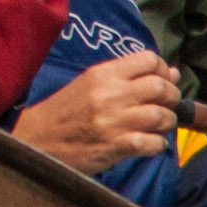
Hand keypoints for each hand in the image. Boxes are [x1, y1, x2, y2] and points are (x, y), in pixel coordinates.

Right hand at [17, 51, 183, 167]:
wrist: (34, 139)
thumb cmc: (63, 112)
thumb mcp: (91, 85)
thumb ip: (129, 77)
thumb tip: (172, 72)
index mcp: (102, 74)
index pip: (149, 59)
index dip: (162, 70)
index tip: (160, 81)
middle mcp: (109, 94)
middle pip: (160, 87)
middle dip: (171, 97)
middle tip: (166, 105)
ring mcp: (112, 121)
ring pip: (160, 115)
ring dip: (167, 122)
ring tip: (159, 126)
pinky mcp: (114, 146)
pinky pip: (152, 143)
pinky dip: (158, 145)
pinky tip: (151, 145)